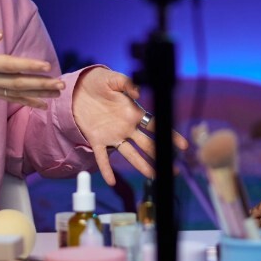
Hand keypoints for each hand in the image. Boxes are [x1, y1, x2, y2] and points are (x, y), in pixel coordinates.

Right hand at [0, 25, 62, 108]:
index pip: (6, 65)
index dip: (26, 66)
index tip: (46, 66)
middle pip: (15, 83)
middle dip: (39, 84)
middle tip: (61, 84)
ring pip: (14, 93)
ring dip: (37, 94)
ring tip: (57, 93)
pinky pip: (7, 97)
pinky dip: (25, 101)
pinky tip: (41, 103)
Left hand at [70, 68, 188, 185]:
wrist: (78, 88)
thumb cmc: (98, 82)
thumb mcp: (113, 79)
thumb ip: (127, 83)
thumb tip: (138, 93)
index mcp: (133, 113)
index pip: (155, 126)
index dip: (169, 136)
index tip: (183, 146)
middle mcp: (127, 127)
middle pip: (147, 145)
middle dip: (160, 156)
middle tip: (173, 169)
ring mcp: (113, 135)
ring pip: (130, 154)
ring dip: (141, 165)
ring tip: (153, 177)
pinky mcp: (96, 140)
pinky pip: (102, 157)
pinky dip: (106, 169)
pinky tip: (111, 181)